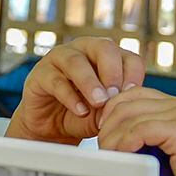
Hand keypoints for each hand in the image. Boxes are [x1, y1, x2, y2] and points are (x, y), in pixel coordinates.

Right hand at [8, 38, 146, 142]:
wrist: (51, 127)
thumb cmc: (82, 114)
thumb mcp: (104, 113)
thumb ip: (115, 107)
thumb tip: (127, 105)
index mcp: (107, 57)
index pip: (128, 57)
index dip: (134, 74)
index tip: (135, 94)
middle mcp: (85, 50)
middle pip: (103, 48)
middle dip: (112, 71)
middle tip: (115, 95)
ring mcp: (60, 59)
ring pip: (76, 61)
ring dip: (90, 82)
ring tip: (99, 102)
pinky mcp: (41, 74)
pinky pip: (56, 80)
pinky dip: (70, 97)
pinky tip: (81, 111)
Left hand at [95, 88, 175, 175]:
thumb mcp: (163, 155)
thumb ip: (145, 141)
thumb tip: (110, 138)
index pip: (133, 95)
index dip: (112, 112)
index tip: (104, 135)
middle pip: (127, 101)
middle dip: (108, 125)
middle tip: (103, 148)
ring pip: (130, 115)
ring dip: (112, 137)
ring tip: (109, 156)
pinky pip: (140, 129)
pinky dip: (124, 143)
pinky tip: (121, 157)